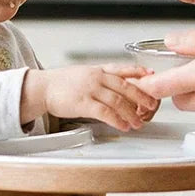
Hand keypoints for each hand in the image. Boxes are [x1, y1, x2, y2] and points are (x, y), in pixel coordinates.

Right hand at [22, 64, 159, 131]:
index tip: (151, 76)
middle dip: (141, 97)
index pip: (123, 69)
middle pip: (126, 86)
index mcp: (98, 70)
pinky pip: (105, 112)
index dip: (139, 73)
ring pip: (118, 101)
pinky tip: (123, 126)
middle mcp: (97, 77)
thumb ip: (102, 78)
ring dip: (131, 113)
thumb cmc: (63, 83)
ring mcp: (90, 89)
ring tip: (138, 122)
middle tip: (151, 106)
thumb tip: (120, 86)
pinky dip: (117, 120)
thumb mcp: (85, 73)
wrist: (43, 88)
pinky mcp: (82, 103)